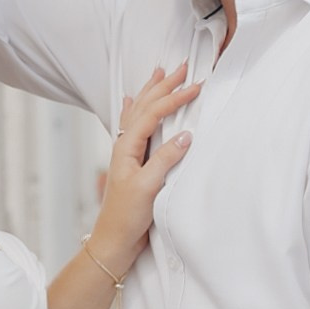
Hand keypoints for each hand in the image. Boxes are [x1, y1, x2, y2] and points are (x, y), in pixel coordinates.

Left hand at [91, 62, 200, 274]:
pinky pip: (135, 126)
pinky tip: (131, 101)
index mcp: (127, 147)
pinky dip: (136, 110)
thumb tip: (185, 136)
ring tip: (159, 74)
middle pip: (144, 106)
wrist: (113, 241)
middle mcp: (125, 145)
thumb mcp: (148, 188)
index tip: (195, 86)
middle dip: (163, 86)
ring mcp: (128, 153)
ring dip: (151, 92)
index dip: (174, 98)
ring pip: (139, 112)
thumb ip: (165, 160)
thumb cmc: (126, 217)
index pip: (153, 114)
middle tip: (181, 67)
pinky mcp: (133, 163)